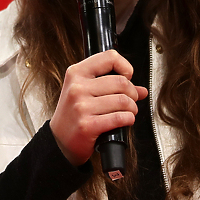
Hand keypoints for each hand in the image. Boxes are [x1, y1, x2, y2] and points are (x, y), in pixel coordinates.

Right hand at [49, 50, 146, 165]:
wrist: (59, 141)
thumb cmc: (73, 114)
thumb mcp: (85, 92)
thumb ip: (112, 86)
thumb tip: (141, 90)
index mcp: (76, 73)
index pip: (109, 57)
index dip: (125, 67)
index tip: (127, 76)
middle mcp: (77, 88)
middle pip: (121, 82)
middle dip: (132, 93)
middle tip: (131, 100)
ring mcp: (81, 107)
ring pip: (123, 100)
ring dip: (132, 108)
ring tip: (128, 111)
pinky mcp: (87, 126)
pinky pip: (119, 118)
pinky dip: (128, 119)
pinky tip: (125, 120)